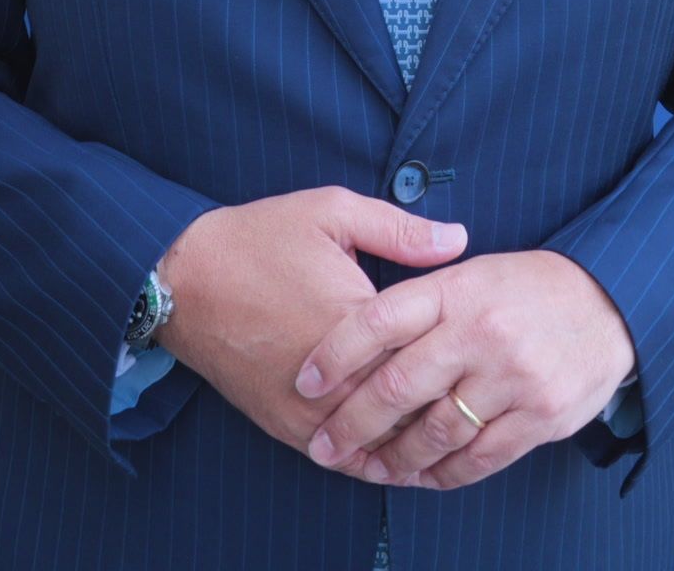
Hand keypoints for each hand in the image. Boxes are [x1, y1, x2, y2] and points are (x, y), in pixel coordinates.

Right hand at [156, 187, 467, 465]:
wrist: (183, 279)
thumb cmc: (260, 237)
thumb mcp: (332, 211)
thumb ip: (400, 229)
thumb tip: (461, 239)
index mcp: (354, 321)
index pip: (428, 354)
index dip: (463, 355)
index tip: (490, 349)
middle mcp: (334, 378)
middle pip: (412, 408)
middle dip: (451, 402)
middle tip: (490, 394)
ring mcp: (307, 411)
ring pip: (383, 445)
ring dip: (420, 441)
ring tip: (460, 429)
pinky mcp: (285, 427)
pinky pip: (344, 460)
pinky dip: (378, 461)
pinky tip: (406, 456)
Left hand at [294, 248, 635, 489]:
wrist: (610, 301)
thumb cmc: (526, 287)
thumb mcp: (472, 270)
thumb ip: (421, 294)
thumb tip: (356, 326)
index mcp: (457, 287)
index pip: (379, 320)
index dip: (334, 355)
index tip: (304, 383)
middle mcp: (481, 331)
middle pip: (397, 387)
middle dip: (350, 424)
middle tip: (322, 446)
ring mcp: (512, 376)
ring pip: (434, 432)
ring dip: (393, 457)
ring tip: (367, 467)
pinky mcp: (540, 416)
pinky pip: (478, 458)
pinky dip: (442, 473)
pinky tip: (420, 475)